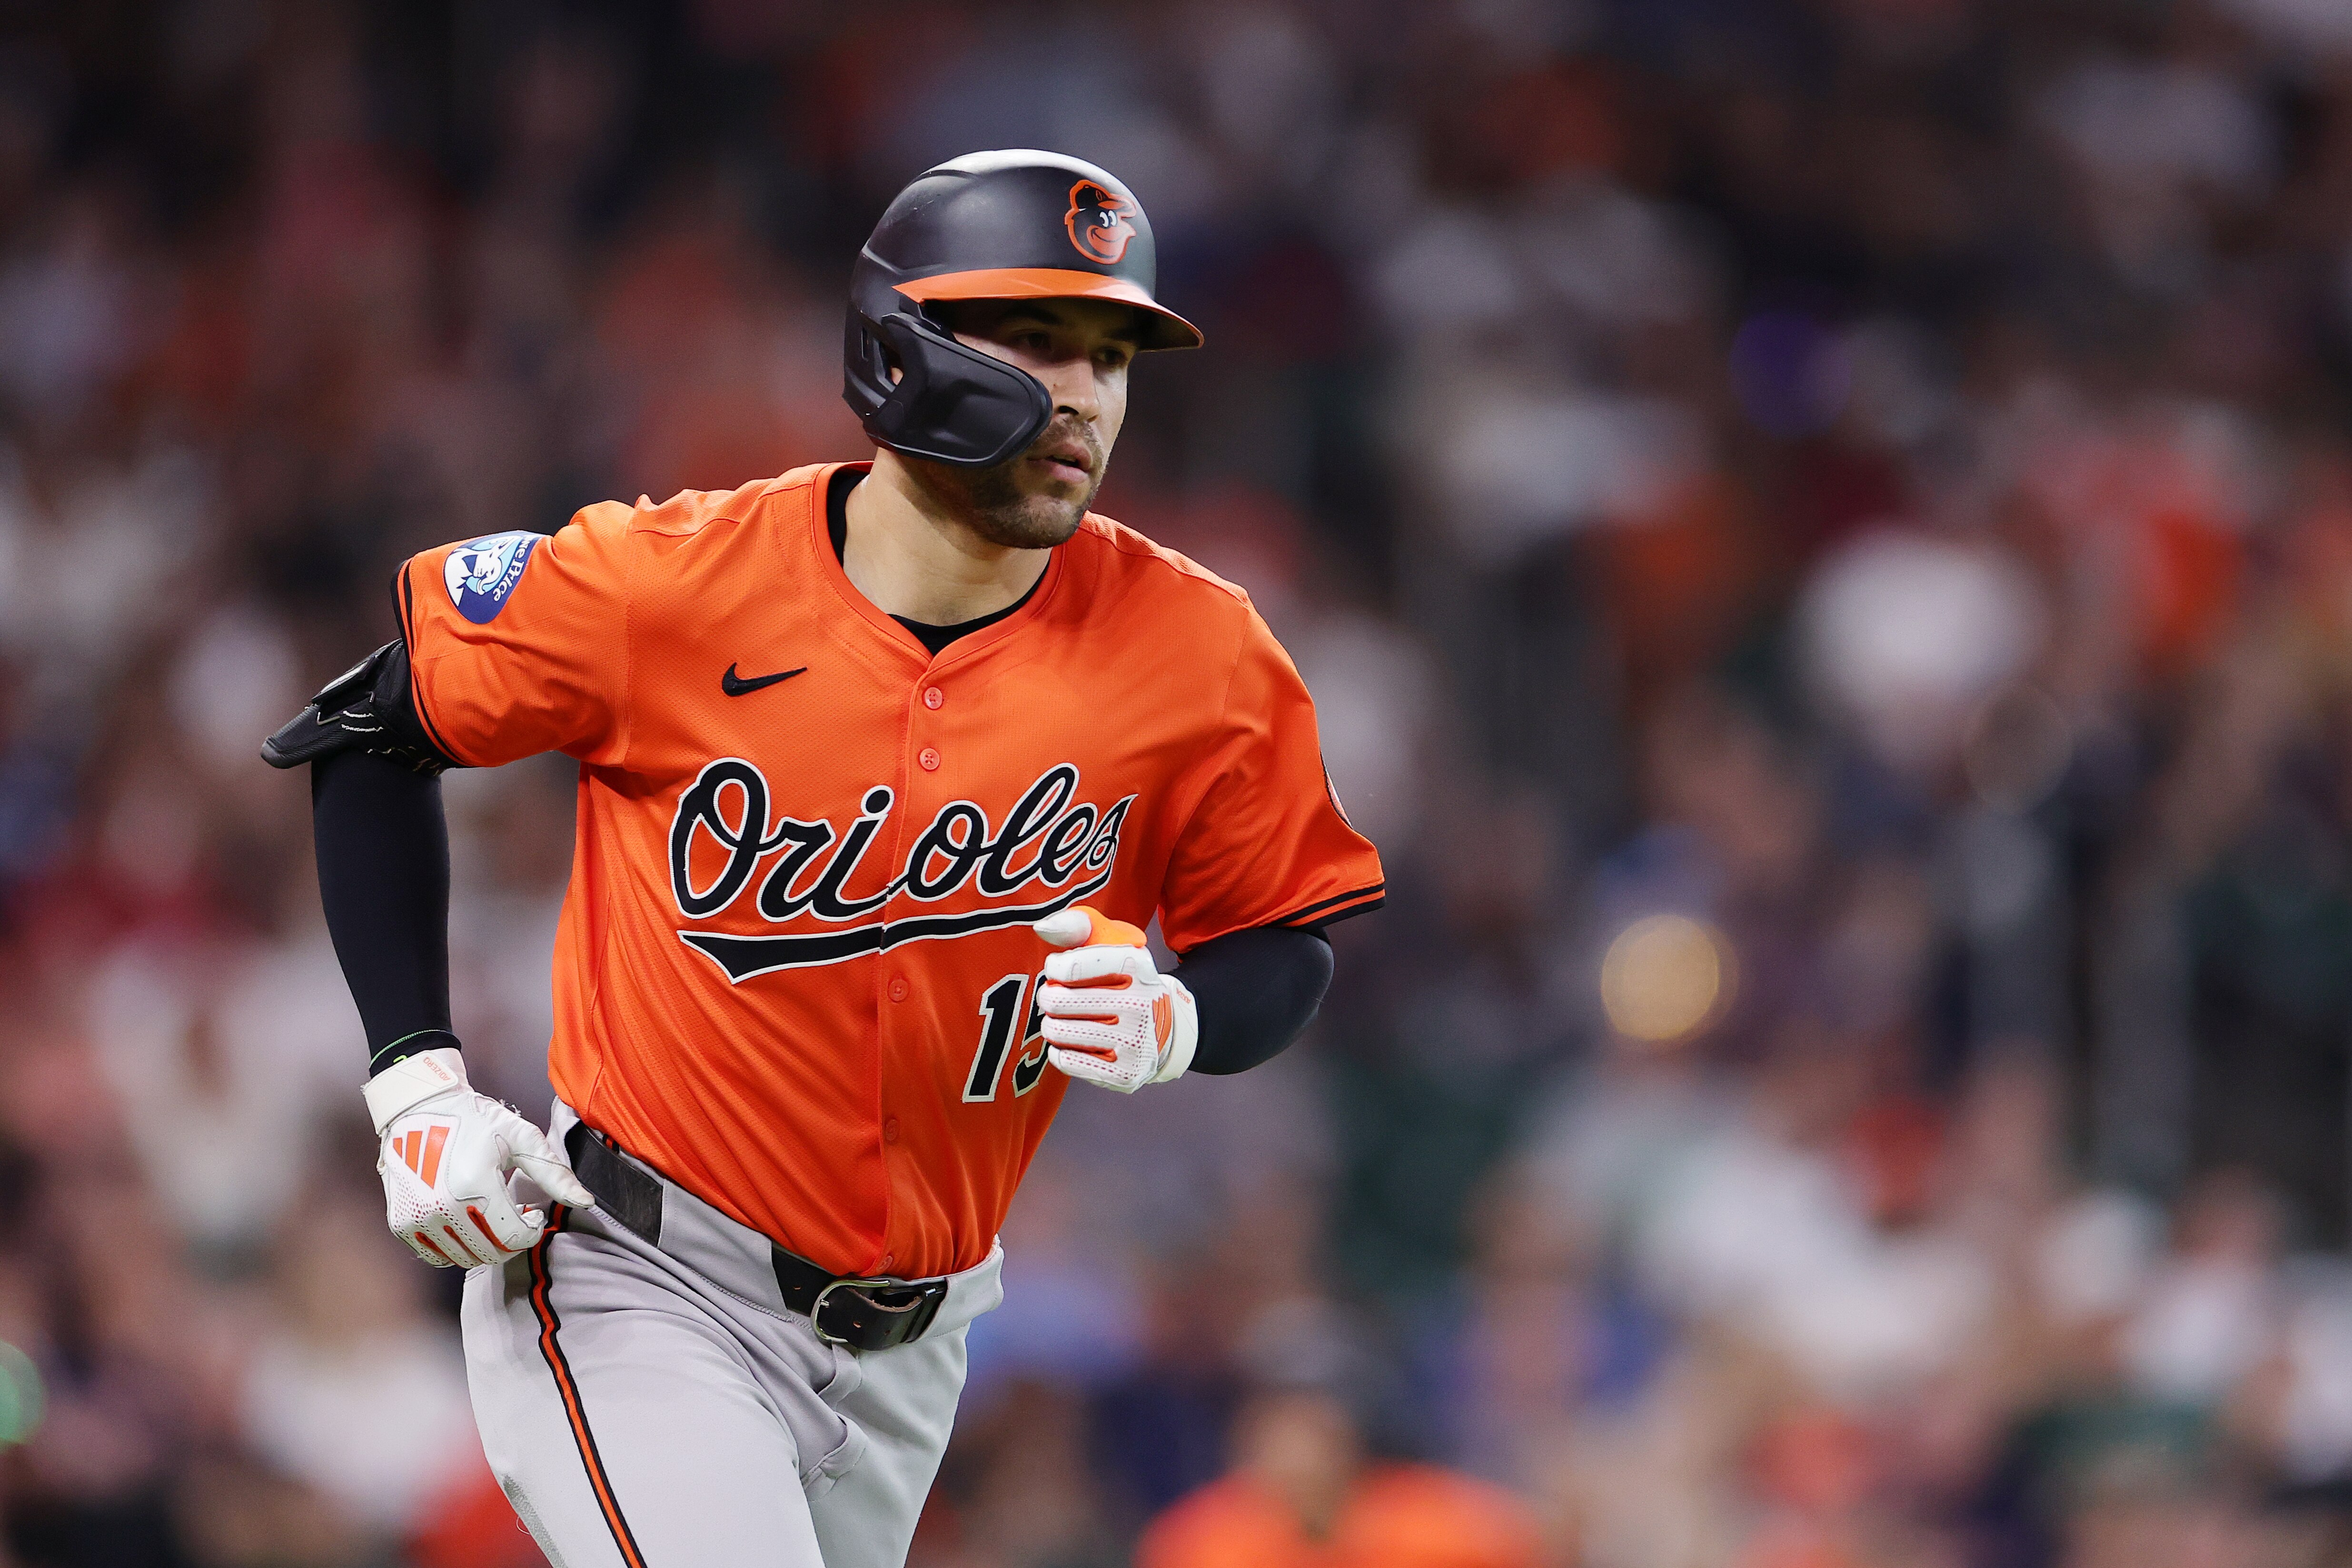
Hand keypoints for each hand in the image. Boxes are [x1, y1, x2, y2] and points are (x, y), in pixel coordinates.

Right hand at [362, 1047, 594, 1267]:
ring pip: (465, 1259)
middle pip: (490, 1253)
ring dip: (485, 1244)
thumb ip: (555, 1174)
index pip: (513, 1237)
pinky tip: (465, 1219)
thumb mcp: (521, 1139)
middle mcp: (441, 1207)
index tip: (532, 1212)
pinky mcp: (401, 1224)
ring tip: (489, 1214)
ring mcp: (417, 1218)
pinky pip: (437, 1256)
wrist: (418, 1109)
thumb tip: (588, 1203)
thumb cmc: (476, 1121)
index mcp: (474, 1185)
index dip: (531, 1230)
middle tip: (514, 1216)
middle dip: (511, 1241)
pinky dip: (457, 1247)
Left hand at [1032, 906, 1196, 1093]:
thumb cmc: (1125, 982)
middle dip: (1049, 998)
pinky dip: (1060, 1051)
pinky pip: (1066, 1061)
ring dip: (1053, 1025)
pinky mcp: (1126, 1073)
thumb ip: (1077, 926)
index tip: (1060, 970)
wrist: (1166, 1028)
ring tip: (1063, 1020)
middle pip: (1056, 1000)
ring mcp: (1134, 1041)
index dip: (1055, 968)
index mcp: (1136, 965)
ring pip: (1058, 1032)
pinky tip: (1073, 1042)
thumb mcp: (1112, 944)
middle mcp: (1139, 1003)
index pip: (1068, 965)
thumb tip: (1043, 927)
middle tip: (1057, 998)